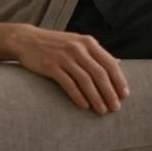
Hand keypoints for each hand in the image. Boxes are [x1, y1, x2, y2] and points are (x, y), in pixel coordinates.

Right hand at [8, 26, 129, 114]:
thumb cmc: (56, 44)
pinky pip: (68, 84)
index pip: (109, 63)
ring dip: (96, 98)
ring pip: (86, 80)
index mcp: (88, 43)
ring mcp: (64, 57)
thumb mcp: (78, 43)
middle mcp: (78, 48)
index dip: (119, 80)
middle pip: (100, 74)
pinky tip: (84, 106)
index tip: (125, 95)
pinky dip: (78, 96)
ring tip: (102, 111)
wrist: (26, 40)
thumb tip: (118, 63)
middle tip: (115, 108)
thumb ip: (97, 53)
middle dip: (110, 93)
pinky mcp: (51, 66)